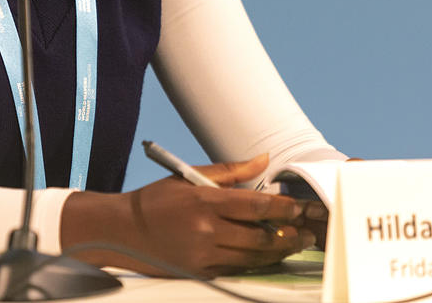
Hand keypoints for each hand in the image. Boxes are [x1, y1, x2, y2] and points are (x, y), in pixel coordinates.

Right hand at [61, 154, 314, 276]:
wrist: (125, 230)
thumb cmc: (158, 200)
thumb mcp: (189, 177)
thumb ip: (230, 171)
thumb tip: (263, 160)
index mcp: (204, 202)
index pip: (255, 206)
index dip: (283, 208)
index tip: (299, 207)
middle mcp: (206, 231)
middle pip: (260, 237)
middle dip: (289, 234)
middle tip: (306, 231)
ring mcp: (203, 255)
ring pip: (253, 258)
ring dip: (278, 251)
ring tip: (294, 243)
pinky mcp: (200, 272)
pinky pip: (237, 269)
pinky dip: (257, 263)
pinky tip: (268, 256)